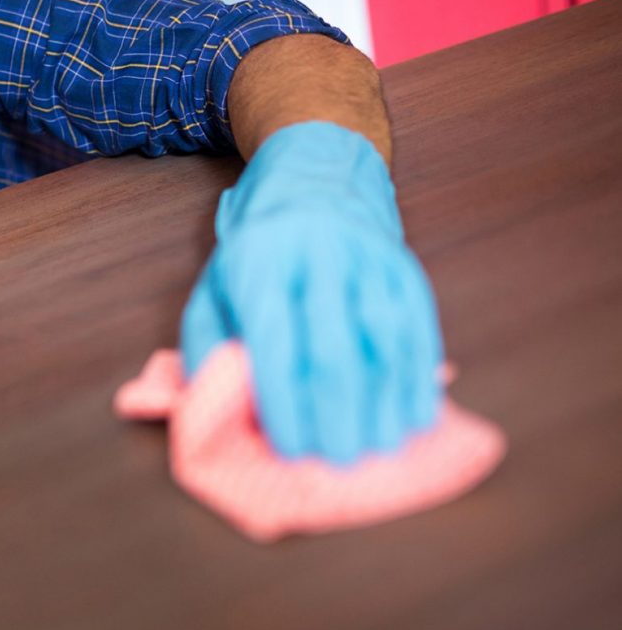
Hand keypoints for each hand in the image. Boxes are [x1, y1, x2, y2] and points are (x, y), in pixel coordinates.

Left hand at [182, 122, 442, 464]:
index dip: (283, 402)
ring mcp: (365, 259)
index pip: (272, 344)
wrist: (317, 168)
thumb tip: (216, 408)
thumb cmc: (257, 246)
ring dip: (385, 403)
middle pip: (333, 348)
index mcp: (258, 264)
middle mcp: (315, 258)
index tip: (290, 449)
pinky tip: (415, 416)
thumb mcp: (214, 283)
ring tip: (379, 449)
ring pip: (383, 341)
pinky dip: (419, 377)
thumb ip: (209, 344)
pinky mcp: (402, 264)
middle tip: (339, 462)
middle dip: (337, 413)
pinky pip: (418, 326)